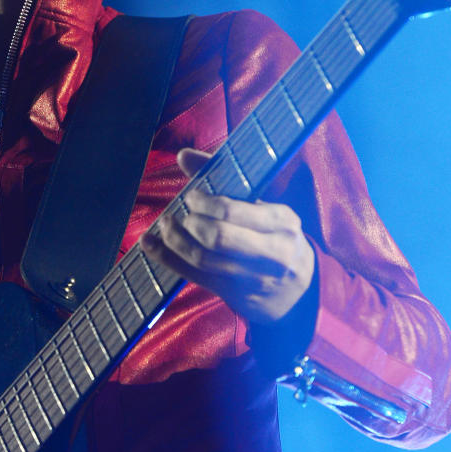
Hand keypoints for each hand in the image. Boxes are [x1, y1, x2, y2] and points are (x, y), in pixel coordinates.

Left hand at [143, 147, 314, 324]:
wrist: (299, 290)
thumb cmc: (275, 238)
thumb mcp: (264, 208)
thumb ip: (226, 179)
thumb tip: (183, 155)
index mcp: (281, 220)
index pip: (233, 210)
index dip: (204, 203)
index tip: (191, 197)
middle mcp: (272, 251)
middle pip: (217, 237)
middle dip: (188, 224)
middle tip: (174, 215)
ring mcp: (254, 277)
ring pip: (203, 259)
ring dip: (174, 241)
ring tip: (164, 227)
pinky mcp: (237, 296)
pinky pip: (195, 276)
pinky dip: (168, 259)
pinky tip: (151, 246)